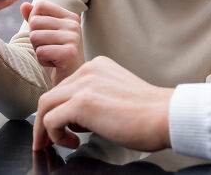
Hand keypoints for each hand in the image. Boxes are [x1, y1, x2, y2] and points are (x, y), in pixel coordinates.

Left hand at [21, 0, 84, 85]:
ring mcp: (73, 38)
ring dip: (38, 50)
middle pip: (35, 22)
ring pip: (35, 36)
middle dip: (35, 39)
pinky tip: (54, 64)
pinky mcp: (69, 53)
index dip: (34, 21)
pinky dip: (42, 60)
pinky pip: (40, 52)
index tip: (46, 35)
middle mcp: (74, 24)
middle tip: (49, 48)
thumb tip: (24, 4)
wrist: (70, 78)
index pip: (40, 5)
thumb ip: (35, 18)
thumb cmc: (56, 55)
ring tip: (52, 56)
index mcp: (70, 16)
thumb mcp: (45, 34)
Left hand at [32, 56, 173, 152]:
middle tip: (46, 140)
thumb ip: (95, 99)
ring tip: (55, 144)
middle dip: (45, 120)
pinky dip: (55, 136)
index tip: (60, 126)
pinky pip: (51, 120)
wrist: (165, 116)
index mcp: (98, 66)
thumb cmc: (149, 113)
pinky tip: (72, 143)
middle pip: (52, 94)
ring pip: (45, 105)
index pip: (66, 86)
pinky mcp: (82, 103)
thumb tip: (75, 120)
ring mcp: (84, 85)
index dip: (59, 108)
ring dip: (45, 129)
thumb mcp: (116, 95)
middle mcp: (89, 70)